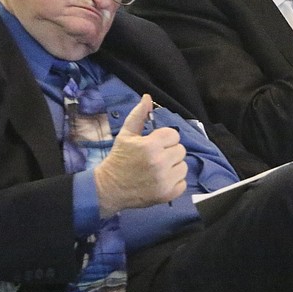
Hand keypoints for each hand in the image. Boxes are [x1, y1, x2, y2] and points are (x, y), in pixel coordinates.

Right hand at [94, 94, 187, 218]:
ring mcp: (165, 180)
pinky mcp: (167, 194)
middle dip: (169, 152)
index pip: (174, 135)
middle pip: (180, 150)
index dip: (164, 139)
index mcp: (151, 145)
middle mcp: (160, 162)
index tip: (154, 145)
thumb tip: (147, 97)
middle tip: (155, 158)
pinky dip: (174, 182)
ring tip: (158, 169)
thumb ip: (139, 115)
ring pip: (183, 166)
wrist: (108, 188)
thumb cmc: (118, 159)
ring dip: (173, 167)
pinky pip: (183, 183)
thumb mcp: (126, 135)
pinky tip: (161, 181)